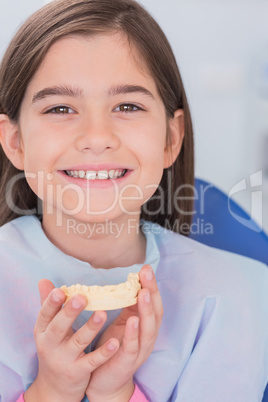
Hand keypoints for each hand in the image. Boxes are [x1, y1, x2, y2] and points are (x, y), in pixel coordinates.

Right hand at [24, 280, 119, 401]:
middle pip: (59, 327)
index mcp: (43, 331)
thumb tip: (43, 280)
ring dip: (90, 328)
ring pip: (78, 342)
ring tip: (103, 314)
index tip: (60, 290)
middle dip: (69, 313)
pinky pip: (92, 361)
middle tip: (81, 297)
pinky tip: (115, 342)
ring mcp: (64, 360)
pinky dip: (103, 353)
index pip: (44, 315)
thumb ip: (48, 305)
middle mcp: (50, 345)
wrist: (54, 388)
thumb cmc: (55, 348)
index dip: (51, 303)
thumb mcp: (48, 329)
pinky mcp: (79, 372)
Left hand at [86, 264, 162, 401]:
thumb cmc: (114, 346)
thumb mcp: (123, 322)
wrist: (105, 380)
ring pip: (149, 329)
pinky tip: (132, 321)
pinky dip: (134, 334)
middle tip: (147, 274)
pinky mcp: (128, 362)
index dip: (151, 285)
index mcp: (146, 325)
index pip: (153, 302)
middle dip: (152, 292)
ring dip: (147, 310)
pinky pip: (133, 347)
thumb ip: (128, 305)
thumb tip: (130, 281)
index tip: (146, 267)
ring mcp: (140, 350)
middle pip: (156, 312)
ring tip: (144, 293)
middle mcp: (148, 336)